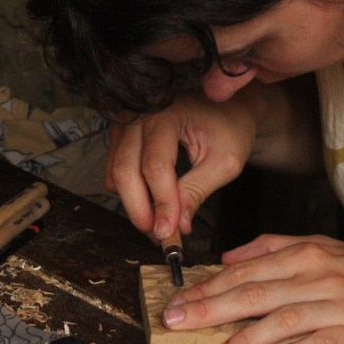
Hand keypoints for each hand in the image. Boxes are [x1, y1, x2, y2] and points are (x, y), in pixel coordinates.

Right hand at [105, 90, 256, 239]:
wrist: (225, 108)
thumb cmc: (229, 129)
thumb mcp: (224, 162)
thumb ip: (197, 192)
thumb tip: (178, 227)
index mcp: (168, 114)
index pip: (155, 167)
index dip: (162, 203)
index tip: (170, 232)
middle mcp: (140, 116)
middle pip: (125, 171)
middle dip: (140, 210)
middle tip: (159, 235)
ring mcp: (126, 125)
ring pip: (116, 175)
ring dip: (134, 204)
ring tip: (159, 222)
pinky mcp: (121, 137)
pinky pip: (114, 171)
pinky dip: (129, 193)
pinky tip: (152, 204)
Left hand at [160, 234, 343, 343]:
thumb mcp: (325, 247)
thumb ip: (275, 247)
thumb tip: (229, 257)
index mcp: (307, 252)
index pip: (245, 270)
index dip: (206, 287)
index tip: (176, 302)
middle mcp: (319, 274)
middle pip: (254, 292)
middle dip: (209, 308)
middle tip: (176, 323)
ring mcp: (340, 303)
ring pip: (282, 319)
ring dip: (245, 339)